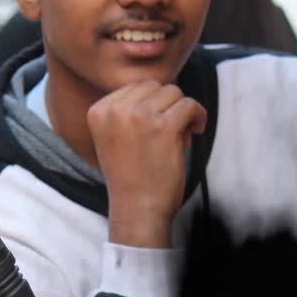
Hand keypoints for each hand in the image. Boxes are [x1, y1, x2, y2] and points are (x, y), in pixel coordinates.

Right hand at [87, 80, 206, 246]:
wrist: (138, 210)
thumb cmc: (131, 177)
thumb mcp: (114, 138)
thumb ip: (127, 111)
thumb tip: (162, 87)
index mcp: (98, 111)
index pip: (134, 87)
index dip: (152, 104)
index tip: (155, 126)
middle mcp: (116, 110)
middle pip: (154, 86)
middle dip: (166, 105)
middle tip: (170, 132)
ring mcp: (140, 116)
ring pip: (173, 93)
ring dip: (182, 111)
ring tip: (181, 135)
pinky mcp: (164, 127)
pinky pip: (190, 104)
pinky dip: (198, 116)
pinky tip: (196, 131)